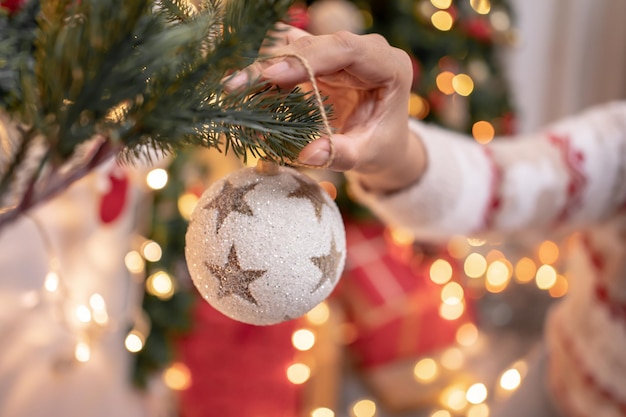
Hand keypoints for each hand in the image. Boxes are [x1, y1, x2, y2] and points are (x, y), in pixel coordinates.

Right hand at [226, 24, 425, 192]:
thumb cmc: (382, 149)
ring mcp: (342, 54)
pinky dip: (268, 74)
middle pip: (315, 45)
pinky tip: (246, 87)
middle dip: (274, 63)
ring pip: (297, 48)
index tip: (271, 75)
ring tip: (234, 89)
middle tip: (236, 86)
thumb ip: (342, 154)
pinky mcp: (323, 62)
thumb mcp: (368, 155)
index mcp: (389, 66)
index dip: (306, 59)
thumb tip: (308, 154)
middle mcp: (366, 52)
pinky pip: (290, 59)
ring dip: (264, 67)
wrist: (385, 145)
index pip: (346, 49)